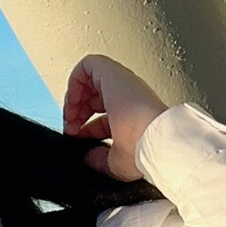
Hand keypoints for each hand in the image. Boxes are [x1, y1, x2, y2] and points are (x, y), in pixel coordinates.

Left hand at [62, 55, 166, 182]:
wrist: (155, 140)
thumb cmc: (145, 151)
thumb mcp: (118, 162)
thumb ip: (101, 160)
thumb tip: (88, 157)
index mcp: (133, 115)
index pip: (104, 115)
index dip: (85, 127)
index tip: (78, 140)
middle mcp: (128, 97)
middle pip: (94, 97)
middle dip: (76, 113)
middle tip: (70, 129)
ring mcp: (121, 83)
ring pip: (89, 79)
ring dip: (74, 98)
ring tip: (70, 118)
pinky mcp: (112, 73)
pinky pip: (87, 64)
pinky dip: (74, 81)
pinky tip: (73, 103)